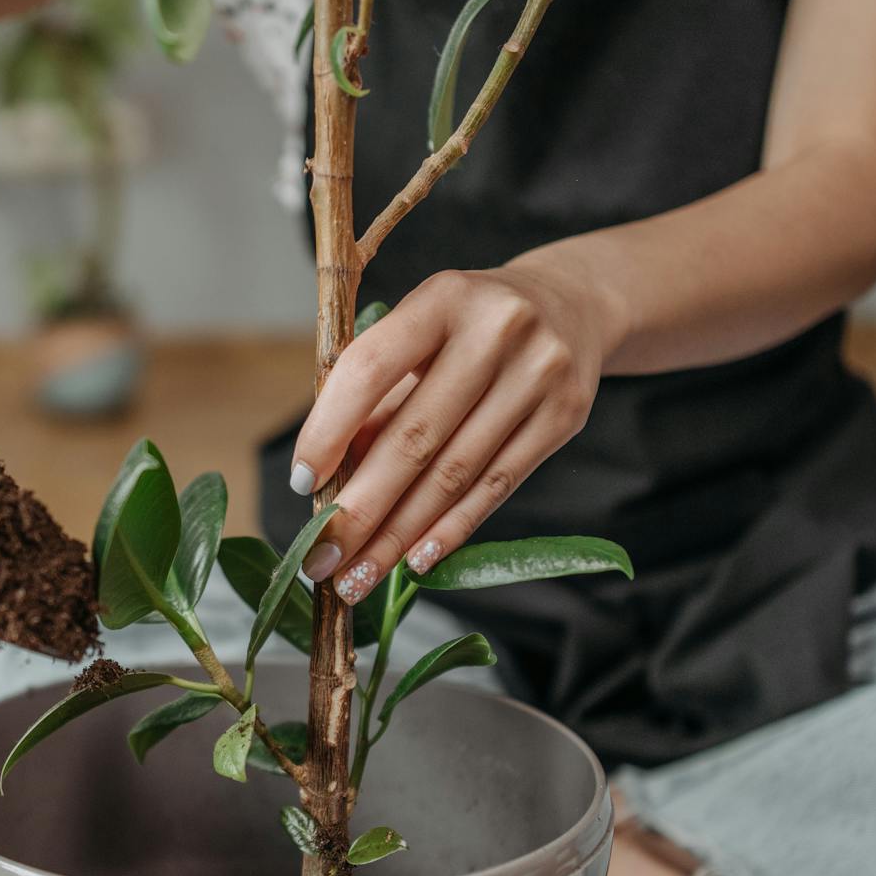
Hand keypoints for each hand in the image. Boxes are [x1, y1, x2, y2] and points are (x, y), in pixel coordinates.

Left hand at [289, 263, 616, 601]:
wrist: (574, 305)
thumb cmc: (468, 328)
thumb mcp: (419, 335)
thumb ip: (375, 398)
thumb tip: (326, 483)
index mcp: (442, 298)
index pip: (370, 369)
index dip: (329, 430)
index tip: (301, 483)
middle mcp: (496, 330)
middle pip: (414, 438)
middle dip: (360, 510)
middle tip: (320, 559)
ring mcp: (538, 374)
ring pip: (454, 474)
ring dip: (398, 536)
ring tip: (358, 577)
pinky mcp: (565, 416)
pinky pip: (496, 486)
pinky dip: (451, 529)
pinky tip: (414, 561)